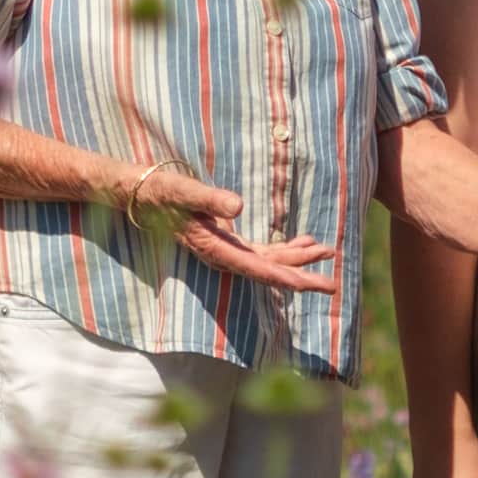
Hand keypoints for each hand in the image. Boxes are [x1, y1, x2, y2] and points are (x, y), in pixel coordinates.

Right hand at [134, 169, 340, 297]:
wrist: (145, 197)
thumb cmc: (163, 192)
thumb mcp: (185, 191)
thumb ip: (211, 199)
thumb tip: (239, 207)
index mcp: (217, 249)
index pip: (258, 269)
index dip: (286, 277)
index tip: (310, 285)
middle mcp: (225, 256)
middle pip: (269, 272)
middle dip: (301, 276)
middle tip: (332, 284)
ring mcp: (228, 251)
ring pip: (270, 261)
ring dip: (298, 259)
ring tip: (326, 252)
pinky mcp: (228, 242)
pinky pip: (262, 251)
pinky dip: (284, 247)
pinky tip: (304, 241)